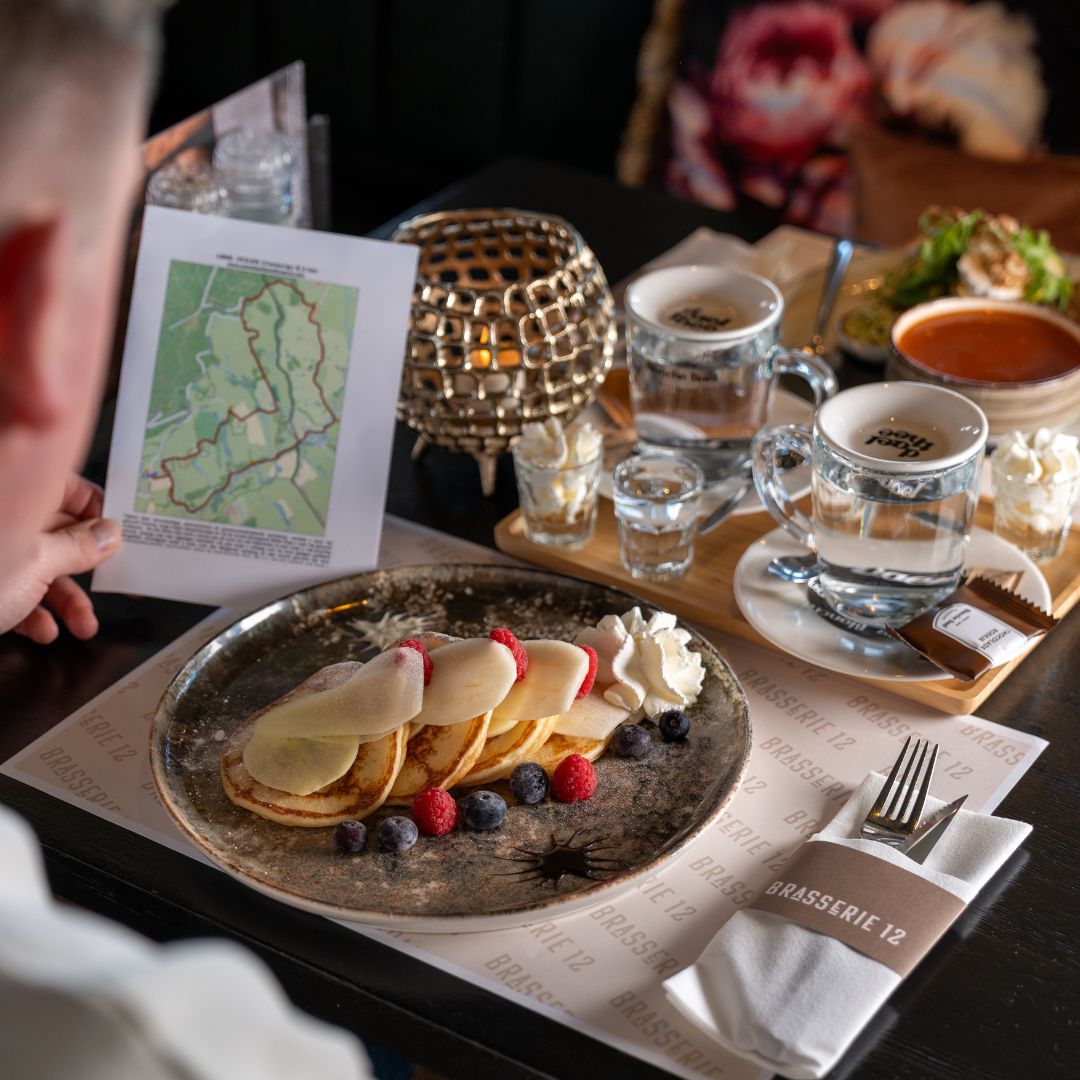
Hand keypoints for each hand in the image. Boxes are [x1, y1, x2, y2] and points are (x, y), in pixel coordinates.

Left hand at [0, 474, 120, 642]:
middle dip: (86, 568)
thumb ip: (80, 546)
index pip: (73, 489)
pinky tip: (40, 630)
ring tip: (80, 625)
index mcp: (18, 493)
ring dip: (65, 600)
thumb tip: (108, 534)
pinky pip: (13, 588)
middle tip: (110, 586)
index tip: (123, 542)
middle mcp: (2, 516)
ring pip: (38, 565)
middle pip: (59, 532)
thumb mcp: (38, 563)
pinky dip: (31, 611)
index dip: (102, 517)